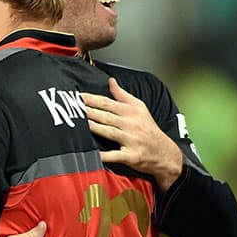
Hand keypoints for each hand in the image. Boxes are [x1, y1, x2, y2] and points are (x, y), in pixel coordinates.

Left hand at [83, 77, 182, 191]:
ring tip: (77, 123)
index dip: (90, 99)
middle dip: (88, 111)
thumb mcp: (140, 108)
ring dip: (93, 127)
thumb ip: (123, 95)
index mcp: (131, 111)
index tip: (76, 96)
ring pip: (108, 131)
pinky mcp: (131, 155)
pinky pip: (115, 155)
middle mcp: (130, 124)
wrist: (165, 153)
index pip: (107, 103)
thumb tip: (110, 81)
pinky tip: (92, 154)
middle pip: (105, 116)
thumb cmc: (149, 129)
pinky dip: (104, 156)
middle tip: (71, 107)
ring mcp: (131, 140)